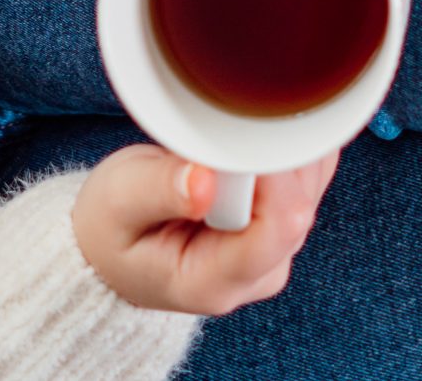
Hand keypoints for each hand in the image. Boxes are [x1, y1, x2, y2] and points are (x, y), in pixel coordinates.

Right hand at [72, 144, 337, 313]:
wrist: (112, 249)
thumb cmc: (111, 228)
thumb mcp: (115, 204)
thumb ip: (159, 190)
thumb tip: (206, 180)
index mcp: (215, 282)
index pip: (280, 225)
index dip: (270, 172)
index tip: (236, 140)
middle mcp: (258, 273)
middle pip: (300, 201)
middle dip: (268, 156)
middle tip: (218, 140)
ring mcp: (275, 251)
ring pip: (310, 184)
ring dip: (276, 149)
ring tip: (219, 149)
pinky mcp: (282, 225)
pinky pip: (310, 176)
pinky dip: (286, 149)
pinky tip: (246, 146)